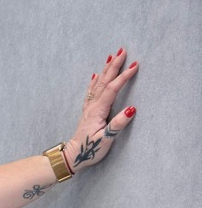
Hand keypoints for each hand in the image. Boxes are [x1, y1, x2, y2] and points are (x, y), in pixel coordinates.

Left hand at [64, 48, 138, 173]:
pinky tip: (95, 75)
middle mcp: (93, 106)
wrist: (72, 156)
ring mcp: (89, 108)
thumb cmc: (89, 150)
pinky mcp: (87, 112)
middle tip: (122, 50)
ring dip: (106, 69)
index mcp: (98, 111)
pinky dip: (94, 82)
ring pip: (98, 84)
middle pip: (104, 81)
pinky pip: (91, 92)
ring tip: (111, 56)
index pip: (112, 89)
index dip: (124, 77)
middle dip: (114, 65)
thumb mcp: (105, 140)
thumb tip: (131, 109)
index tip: (135, 65)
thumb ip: (117, 124)